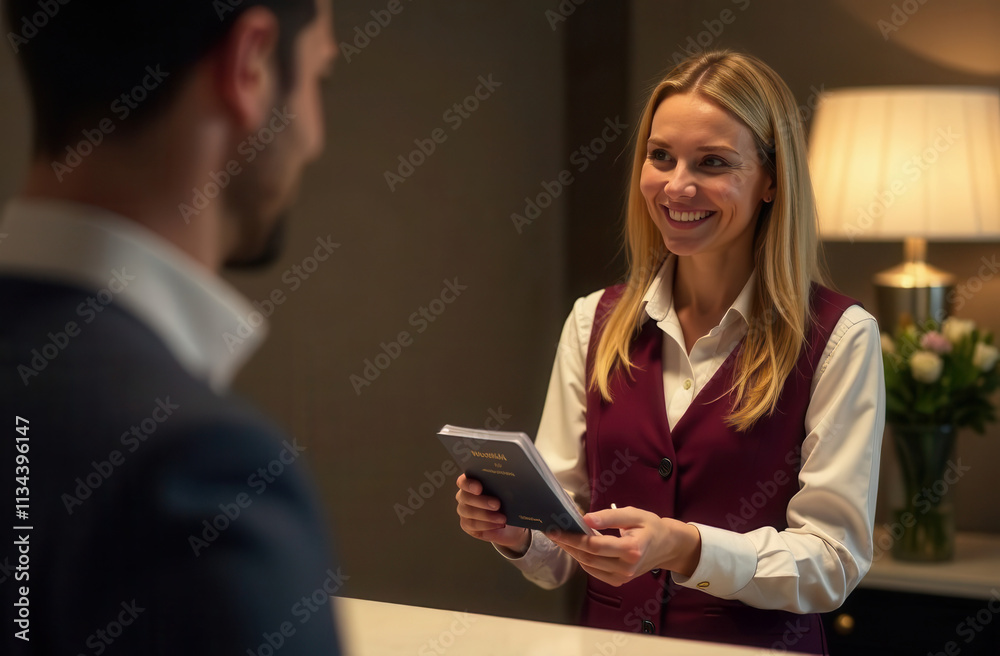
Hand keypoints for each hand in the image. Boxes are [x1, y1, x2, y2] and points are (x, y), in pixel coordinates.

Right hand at [454, 474, 529, 553]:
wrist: (510, 522)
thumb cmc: (506, 502)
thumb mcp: (507, 492)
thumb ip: (504, 486)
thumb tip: (511, 484)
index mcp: (471, 483)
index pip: (463, 481)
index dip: (469, 484)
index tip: (479, 488)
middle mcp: (464, 496)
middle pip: (465, 497)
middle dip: (482, 501)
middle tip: (497, 505)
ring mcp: (464, 511)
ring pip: (469, 512)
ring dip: (487, 516)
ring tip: (502, 518)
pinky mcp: (467, 525)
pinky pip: (473, 526)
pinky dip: (487, 526)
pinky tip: (498, 526)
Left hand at [547, 505, 700, 586]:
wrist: (667, 546)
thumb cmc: (650, 526)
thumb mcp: (633, 514)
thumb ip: (609, 517)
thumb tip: (585, 518)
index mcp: (632, 549)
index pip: (594, 545)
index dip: (573, 538)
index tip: (556, 529)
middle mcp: (626, 568)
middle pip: (589, 557)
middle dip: (568, 544)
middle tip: (552, 532)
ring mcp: (623, 578)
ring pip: (589, 566)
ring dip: (572, 552)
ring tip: (561, 537)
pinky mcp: (619, 582)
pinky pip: (594, 571)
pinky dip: (583, 559)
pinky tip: (576, 547)